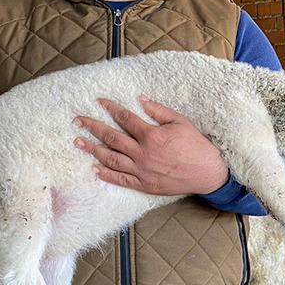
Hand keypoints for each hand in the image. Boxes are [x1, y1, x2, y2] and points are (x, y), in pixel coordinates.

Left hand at [73, 97, 228, 195]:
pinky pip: (120, 179)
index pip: (124, 118)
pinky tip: (94, 168)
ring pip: (110, 158)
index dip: (110, 108)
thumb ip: (158, 111)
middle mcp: (142, 153)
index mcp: (151, 135)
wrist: (207, 173)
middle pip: (111, 137)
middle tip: (77, 121)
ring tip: (78, 142)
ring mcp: (141, 170)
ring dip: (92, 149)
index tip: (98, 101)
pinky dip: (106, 174)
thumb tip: (140, 100)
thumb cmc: (196, 146)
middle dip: (92, 127)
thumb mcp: (180, 122)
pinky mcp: (144, 184)